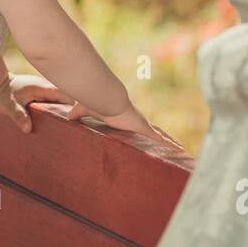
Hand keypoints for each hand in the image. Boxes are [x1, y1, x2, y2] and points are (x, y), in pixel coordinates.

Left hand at [0, 72, 74, 132]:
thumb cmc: (3, 95)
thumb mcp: (10, 107)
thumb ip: (19, 116)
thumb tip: (27, 129)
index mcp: (42, 88)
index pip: (65, 95)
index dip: (70, 106)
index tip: (68, 118)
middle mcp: (45, 85)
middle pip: (66, 96)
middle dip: (67, 108)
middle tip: (64, 122)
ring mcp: (44, 86)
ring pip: (60, 96)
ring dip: (60, 107)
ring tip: (58, 120)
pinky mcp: (41, 89)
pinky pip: (53, 97)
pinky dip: (54, 105)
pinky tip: (49, 115)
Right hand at [61, 100, 183, 150]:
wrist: (104, 97)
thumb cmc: (96, 101)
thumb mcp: (83, 110)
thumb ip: (77, 114)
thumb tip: (65, 117)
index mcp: (126, 119)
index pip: (138, 125)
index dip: (146, 130)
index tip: (151, 134)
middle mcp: (137, 121)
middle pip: (154, 131)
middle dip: (164, 137)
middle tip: (174, 144)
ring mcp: (142, 124)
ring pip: (160, 135)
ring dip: (170, 142)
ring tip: (181, 149)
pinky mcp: (143, 127)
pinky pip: (159, 138)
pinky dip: (169, 143)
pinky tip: (179, 149)